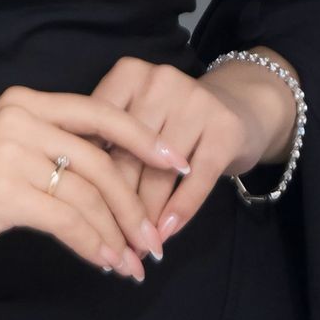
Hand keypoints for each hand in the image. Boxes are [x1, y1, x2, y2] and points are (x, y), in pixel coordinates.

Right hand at [0, 84, 191, 277]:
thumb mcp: (7, 150)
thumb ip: (52, 148)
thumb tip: (115, 175)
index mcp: (26, 102)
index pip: (101, 113)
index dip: (144, 139)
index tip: (178, 164)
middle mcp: (21, 119)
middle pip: (102, 161)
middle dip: (136, 206)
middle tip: (154, 241)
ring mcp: (10, 153)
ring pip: (88, 195)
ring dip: (117, 235)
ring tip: (132, 262)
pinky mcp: (3, 192)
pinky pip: (67, 221)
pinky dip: (93, 244)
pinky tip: (104, 262)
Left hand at [88, 54, 298, 243]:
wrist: (242, 104)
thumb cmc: (174, 118)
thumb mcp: (138, 115)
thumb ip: (107, 140)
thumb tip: (78, 197)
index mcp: (128, 75)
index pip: (98, 133)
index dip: (89, 179)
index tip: (82, 216)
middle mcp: (160, 81)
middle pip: (127, 156)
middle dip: (117, 205)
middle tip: (109, 241)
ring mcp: (195, 101)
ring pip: (159, 172)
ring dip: (147, 216)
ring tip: (136, 245)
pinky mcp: (225, 128)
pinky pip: (197, 179)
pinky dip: (180, 210)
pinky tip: (168, 232)